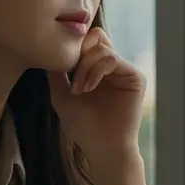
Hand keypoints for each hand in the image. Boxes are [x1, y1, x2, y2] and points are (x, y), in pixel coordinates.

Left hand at [48, 28, 145, 163]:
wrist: (102, 147)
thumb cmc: (83, 127)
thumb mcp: (61, 96)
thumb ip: (57, 74)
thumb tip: (50, 54)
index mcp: (98, 70)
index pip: (87, 42)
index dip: (73, 49)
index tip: (62, 69)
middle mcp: (113, 68)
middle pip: (96, 37)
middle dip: (79, 53)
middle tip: (71, 76)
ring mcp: (125, 71)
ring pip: (101, 47)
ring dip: (84, 67)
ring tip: (79, 89)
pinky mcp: (135, 77)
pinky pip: (112, 59)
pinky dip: (95, 70)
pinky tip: (88, 88)